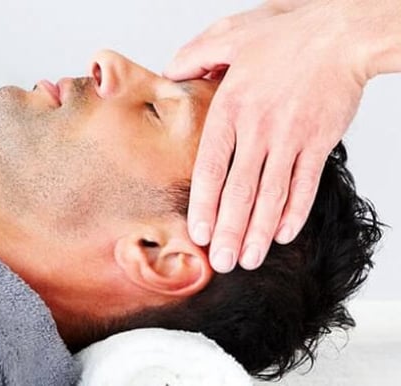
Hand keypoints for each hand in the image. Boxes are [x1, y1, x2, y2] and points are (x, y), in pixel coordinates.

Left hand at [163, 0, 392, 272]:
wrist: (342, 35)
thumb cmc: (287, 35)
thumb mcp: (229, 35)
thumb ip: (193, 56)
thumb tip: (167, 73)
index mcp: (231, 108)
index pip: (211, 167)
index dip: (204, 204)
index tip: (198, 233)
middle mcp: (259, 129)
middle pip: (240, 190)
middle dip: (230, 231)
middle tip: (221, 263)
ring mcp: (292, 139)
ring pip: (272, 194)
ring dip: (260, 231)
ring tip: (250, 260)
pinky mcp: (319, 142)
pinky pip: (306, 185)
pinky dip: (295, 212)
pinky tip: (283, 236)